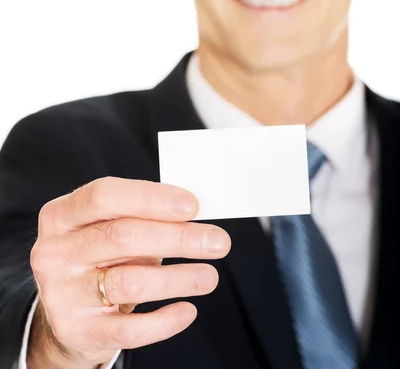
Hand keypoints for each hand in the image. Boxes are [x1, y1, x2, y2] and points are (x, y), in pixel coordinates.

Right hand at [28, 177, 230, 367]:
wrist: (65, 312)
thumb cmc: (100, 257)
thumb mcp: (108, 228)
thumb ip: (142, 217)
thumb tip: (195, 215)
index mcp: (61, 215)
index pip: (104, 195)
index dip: (151, 198)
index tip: (192, 205)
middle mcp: (55, 252)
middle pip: (122, 236)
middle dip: (177, 237)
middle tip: (218, 241)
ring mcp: (61, 293)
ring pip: (130, 282)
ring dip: (179, 278)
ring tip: (210, 276)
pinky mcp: (77, 330)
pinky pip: (130, 329)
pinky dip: (165, 320)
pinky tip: (188, 310)